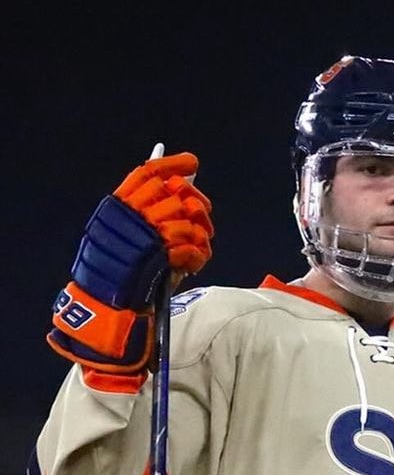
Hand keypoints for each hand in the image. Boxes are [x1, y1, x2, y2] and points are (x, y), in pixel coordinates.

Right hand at [47, 152, 212, 381]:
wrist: (107, 311)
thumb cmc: (122, 281)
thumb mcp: (135, 245)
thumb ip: (155, 222)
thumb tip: (189, 199)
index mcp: (117, 209)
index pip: (147, 173)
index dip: (172, 166)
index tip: (192, 163)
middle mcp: (128, 216)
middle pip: (173, 193)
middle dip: (196, 206)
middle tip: (204, 222)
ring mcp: (141, 235)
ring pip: (185, 218)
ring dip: (199, 236)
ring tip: (198, 250)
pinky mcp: (157, 256)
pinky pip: (189, 244)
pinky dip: (198, 254)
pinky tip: (194, 265)